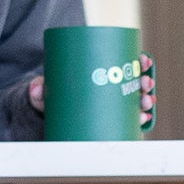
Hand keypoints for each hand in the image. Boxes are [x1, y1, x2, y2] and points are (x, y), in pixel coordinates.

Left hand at [29, 55, 155, 128]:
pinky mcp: (109, 122)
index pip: (126, 65)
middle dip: (145, 84)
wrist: (47, 112)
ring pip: (134, 102)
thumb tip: (37, 89)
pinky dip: (138, 120)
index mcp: (102, 74)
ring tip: (146, 104)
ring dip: (146, 102)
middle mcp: (110, 89)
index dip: (140, 62)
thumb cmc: (51, 94)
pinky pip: (127, 121)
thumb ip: (39, 88)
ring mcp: (111, 106)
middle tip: (145, 85)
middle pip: (134, 84)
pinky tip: (144, 120)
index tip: (144, 61)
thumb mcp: (46, 88)